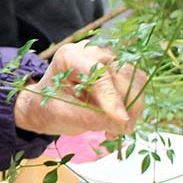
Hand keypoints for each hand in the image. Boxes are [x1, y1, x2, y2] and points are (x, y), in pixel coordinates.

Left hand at [12, 42, 146, 136]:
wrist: (46, 106)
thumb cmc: (49, 108)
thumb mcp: (65, 116)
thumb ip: (93, 118)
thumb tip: (123, 123)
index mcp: (71, 56)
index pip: (99, 74)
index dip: (112, 98)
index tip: (121, 120)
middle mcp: (93, 52)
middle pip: (123, 74)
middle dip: (126, 105)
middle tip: (120, 130)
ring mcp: (108, 59)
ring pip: (135, 80)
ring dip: (132, 108)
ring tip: (115, 130)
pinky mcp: (119, 70)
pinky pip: (136, 87)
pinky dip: (132, 107)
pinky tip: (117, 124)